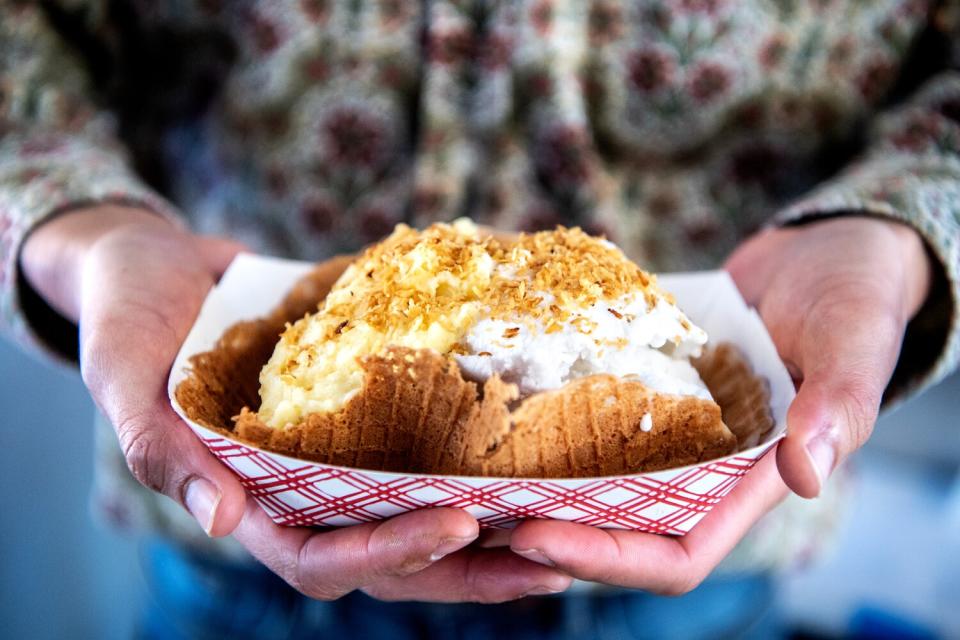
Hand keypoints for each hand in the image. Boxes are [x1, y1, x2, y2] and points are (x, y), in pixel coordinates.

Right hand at [21, 206, 570, 601]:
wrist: (157, 268)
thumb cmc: (127, 323)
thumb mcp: (125, 379)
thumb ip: (162, 448)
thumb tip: (220, 517)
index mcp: (249, 503)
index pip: (324, 556)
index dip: (390, 551)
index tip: (458, 524)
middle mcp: (302, 492)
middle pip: (394, 551)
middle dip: (469, 564)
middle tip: (551, 553)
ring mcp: (336, 456)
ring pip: (419, 506)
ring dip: (489, 524)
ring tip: (567, 519)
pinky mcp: (363, 415)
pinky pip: (422, 445)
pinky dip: (471, 452)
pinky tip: (532, 442)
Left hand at [503, 216, 930, 592]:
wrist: (820, 252)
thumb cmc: (853, 296)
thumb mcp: (854, 340)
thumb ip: (840, 402)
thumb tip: (807, 472)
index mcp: (749, 484)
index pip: (675, 552)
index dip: (607, 557)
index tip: (537, 536)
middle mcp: (700, 470)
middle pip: (616, 528)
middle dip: (549, 529)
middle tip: (473, 508)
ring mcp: (667, 432)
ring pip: (594, 481)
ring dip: (537, 484)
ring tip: (466, 472)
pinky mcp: (643, 390)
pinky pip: (591, 417)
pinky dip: (550, 420)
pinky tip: (496, 403)